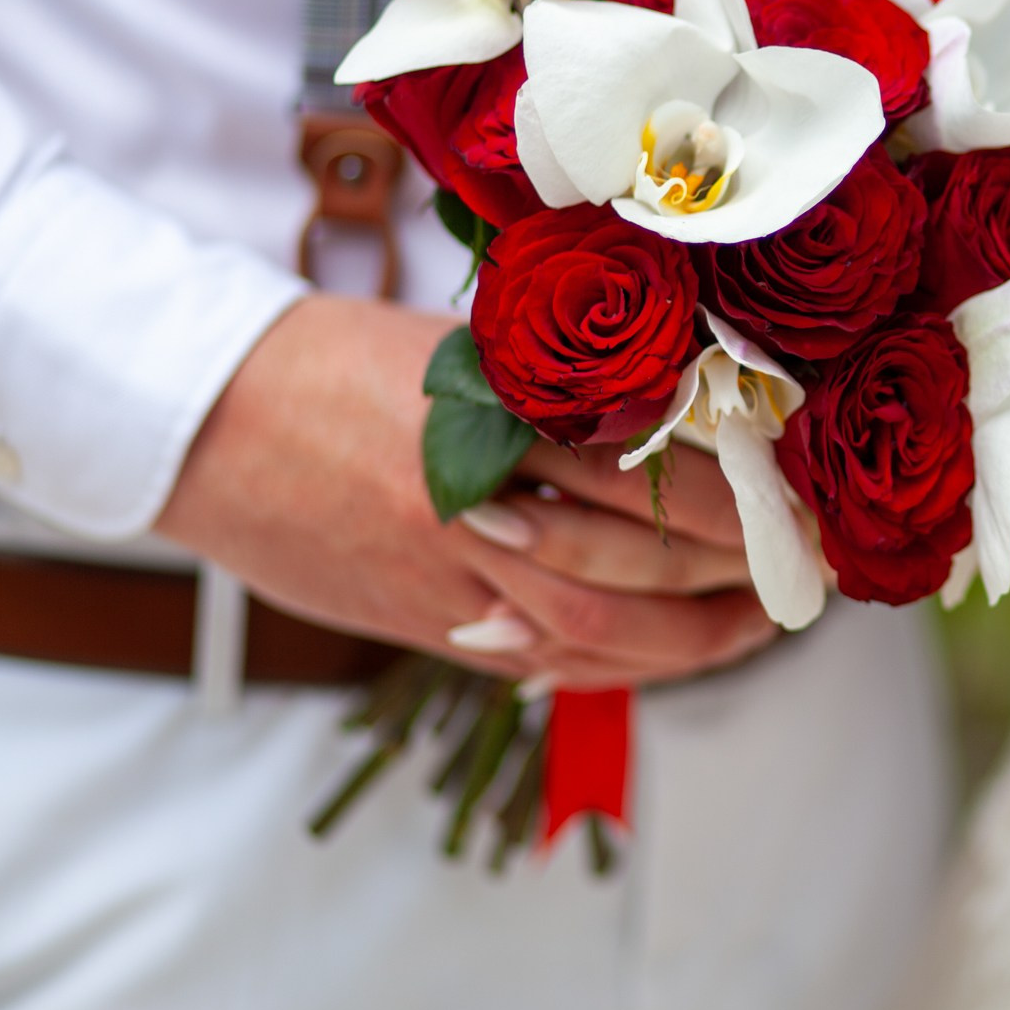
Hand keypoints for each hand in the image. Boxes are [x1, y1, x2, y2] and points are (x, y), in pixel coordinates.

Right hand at [156, 295, 774, 688]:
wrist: (200, 420)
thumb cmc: (333, 358)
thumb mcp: (454, 344)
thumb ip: (556, 379)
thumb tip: (677, 390)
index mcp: (485, 421)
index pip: (643, 469)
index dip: (735, 493)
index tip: (800, 491)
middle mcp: (471, 511)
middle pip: (634, 565)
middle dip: (735, 573)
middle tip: (809, 567)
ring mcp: (443, 581)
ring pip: (591, 631)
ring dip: (693, 638)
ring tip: (760, 620)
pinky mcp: (419, 625)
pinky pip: (536, 664)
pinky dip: (613, 664)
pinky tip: (665, 653)